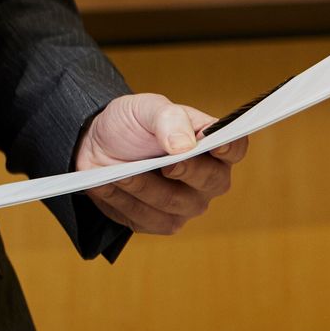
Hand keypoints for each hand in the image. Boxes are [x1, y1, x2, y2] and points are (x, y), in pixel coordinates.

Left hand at [73, 92, 247, 233]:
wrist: (95, 146)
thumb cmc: (129, 125)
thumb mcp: (144, 108)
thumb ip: (167, 118)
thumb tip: (184, 145)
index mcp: (211, 144)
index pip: (234, 147)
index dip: (230, 147)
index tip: (215, 143)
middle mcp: (207, 178)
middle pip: (212, 181)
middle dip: (187, 171)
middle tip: (165, 163)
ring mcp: (186, 204)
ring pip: (174, 204)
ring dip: (144, 187)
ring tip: (120, 173)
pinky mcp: (160, 222)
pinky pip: (146, 219)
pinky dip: (123, 201)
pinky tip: (106, 184)